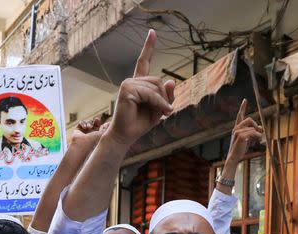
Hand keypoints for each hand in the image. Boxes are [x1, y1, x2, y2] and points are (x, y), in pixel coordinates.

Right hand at [71, 118, 104, 146]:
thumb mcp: (103, 134)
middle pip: (95, 123)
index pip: (100, 126)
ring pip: (88, 122)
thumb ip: (107, 128)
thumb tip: (109, 123)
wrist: (82, 144)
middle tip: (96, 121)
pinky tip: (84, 127)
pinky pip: (81, 122)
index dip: (102, 124)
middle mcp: (91, 133)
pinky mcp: (78, 130)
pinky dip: (83, 123)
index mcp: (98, 135)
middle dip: (96, 121)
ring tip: (89, 127)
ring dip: (89, 123)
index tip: (103, 124)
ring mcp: (85, 131)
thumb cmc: (93, 140)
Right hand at [106, 30, 175, 147]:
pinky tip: (162, 113)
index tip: (152, 32)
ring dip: (163, 102)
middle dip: (165, 96)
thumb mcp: (159, 108)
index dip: (148, 46)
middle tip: (166, 111)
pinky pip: (151, 94)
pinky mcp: (127, 89)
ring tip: (163, 114)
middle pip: (158, 80)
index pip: (143, 61)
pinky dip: (159, 103)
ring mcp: (128, 84)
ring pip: (156, 87)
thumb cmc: (141, 123)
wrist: (126, 135)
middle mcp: (132, 81)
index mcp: (138, 83)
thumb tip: (171, 80)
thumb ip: (166, 95)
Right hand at [224, 100, 263, 167]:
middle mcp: (236, 128)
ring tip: (258, 141)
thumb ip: (254, 133)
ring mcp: (237, 131)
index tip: (245, 100)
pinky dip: (258, 137)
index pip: (240, 115)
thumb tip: (261, 128)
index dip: (242, 107)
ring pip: (253, 128)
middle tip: (259, 133)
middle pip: (249, 119)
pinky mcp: (240, 136)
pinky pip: (253, 133)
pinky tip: (257, 142)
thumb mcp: (249, 139)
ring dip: (258, 134)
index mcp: (237, 128)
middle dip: (256, 125)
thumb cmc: (240, 149)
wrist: (234, 157)